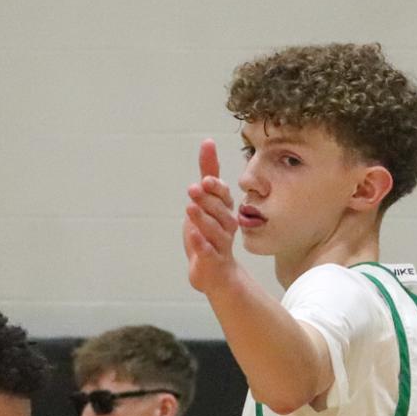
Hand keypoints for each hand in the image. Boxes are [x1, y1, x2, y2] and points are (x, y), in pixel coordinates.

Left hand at [183, 140, 239, 293]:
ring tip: (190, 208)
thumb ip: (208, 174)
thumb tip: (208, 143)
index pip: (223, 195)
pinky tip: (193, 236)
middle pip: (220, 211)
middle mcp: (226, 225)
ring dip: (203, 219)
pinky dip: (201, 245)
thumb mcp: (206, 200)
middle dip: (207, 200)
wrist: (215, 272)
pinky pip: (209, 252)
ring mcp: (221, 244)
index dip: (216, 187)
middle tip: (193, 189)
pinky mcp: (213, 261)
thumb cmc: (209, 232)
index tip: (205, 179)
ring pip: (215, 230)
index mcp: (225, 210)